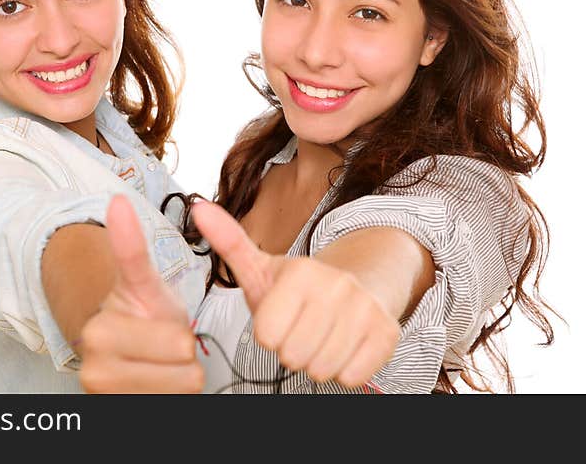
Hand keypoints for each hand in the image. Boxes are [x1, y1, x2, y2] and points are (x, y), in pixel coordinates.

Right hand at [78, 195, 203, 392]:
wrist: (124, 353)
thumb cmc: (141, 314)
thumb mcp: (143, 282)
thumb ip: (130, 246)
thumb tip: (116, 199)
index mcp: (99, 332)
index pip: (177, 341)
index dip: (181, 334)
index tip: (164, 333)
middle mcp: (94, 368)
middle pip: (183, 364)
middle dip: (183, 353)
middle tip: (164, 346)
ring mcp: (105, 396)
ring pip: (184, 388)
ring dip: (180, 377)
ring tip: (161, 365)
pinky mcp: (119, 412)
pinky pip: (174, 405)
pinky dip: (173, 396)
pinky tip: (158, 385)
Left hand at [191, 201, 398, 389]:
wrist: (357, 284)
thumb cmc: (297, 288)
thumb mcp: (260, 267)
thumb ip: (228, 242)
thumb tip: (198, 208)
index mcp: (301, 271)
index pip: (266, 336)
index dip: (269, 333)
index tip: (280, 316)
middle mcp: (337, 285)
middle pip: (293, 355)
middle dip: (292, 349)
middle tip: (301, 328)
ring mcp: (366, 309)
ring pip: (321, 369)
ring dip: (316, 361)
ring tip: (320, 336)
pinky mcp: (387, 333)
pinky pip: (351, 377)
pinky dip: (343, 370)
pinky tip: (343, 345)